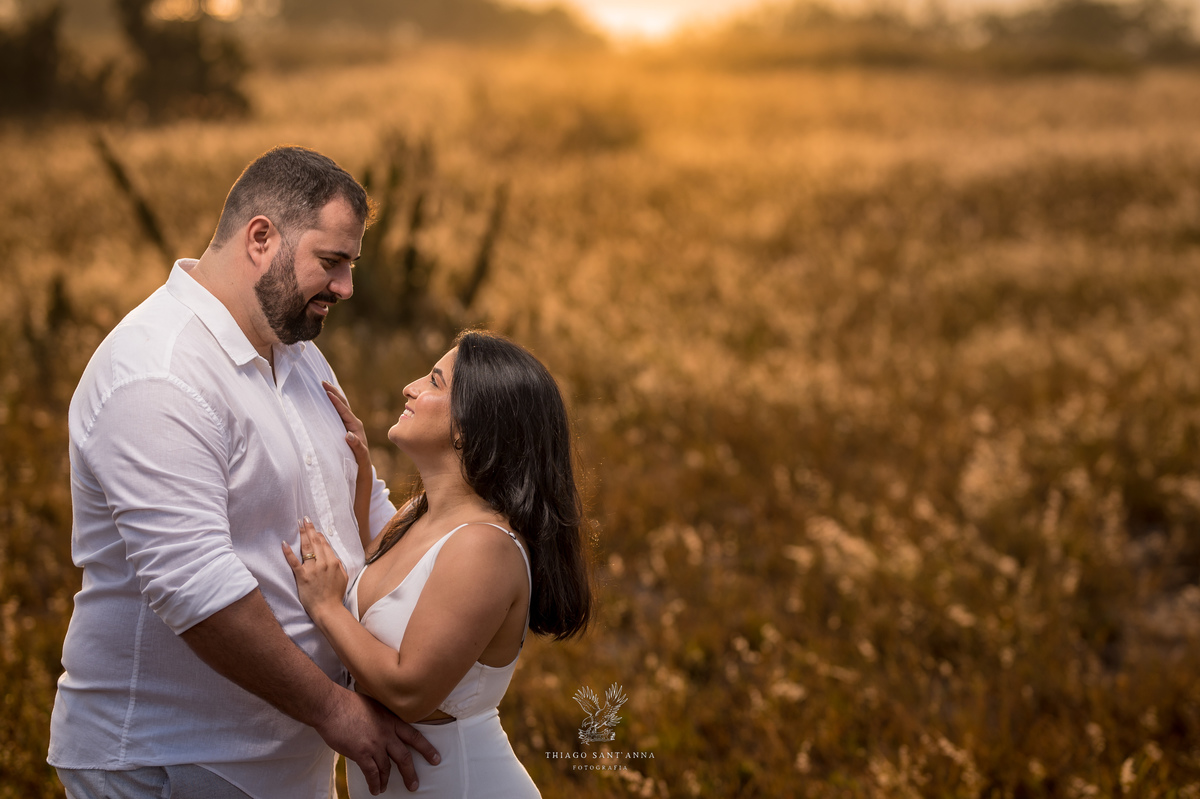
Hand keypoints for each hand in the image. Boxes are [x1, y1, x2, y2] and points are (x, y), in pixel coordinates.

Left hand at [283, 517, 348, 619]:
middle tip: (305, 518)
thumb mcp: (343, 578)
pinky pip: (294, 562)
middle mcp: (324, 563)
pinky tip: (284, 543)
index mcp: (334, 562)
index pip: (325, 544)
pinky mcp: (303, 576)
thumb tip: (334, 558)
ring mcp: (313, 569)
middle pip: (315, 542)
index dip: (319, 535)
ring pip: (307, 548)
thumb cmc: (335, 596)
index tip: (314, 529)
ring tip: (298, 524)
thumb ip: (339, 565)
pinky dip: (288, 552)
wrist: (329, 610)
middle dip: (310, 529)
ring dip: (302, 534)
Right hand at [316, 689, 440, 794]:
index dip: (426, 749)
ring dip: (387, 780)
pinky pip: (371, 773)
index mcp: (392, 720)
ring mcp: (375, 744)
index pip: (414, 736)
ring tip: (385, 787)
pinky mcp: (361, 753)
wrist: (332, 706)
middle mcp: (387, 733)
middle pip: (404, 757)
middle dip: (411, 773)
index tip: (435, 758)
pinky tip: (375, 789)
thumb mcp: (375, 705)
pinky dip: (374, 783)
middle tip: (414, 785)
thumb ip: (383, 718)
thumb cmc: (349, 703)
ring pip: (387, 768)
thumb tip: (385, 727)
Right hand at [323, 381, 369, 464]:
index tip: (327, 392)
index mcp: (356, 426)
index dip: (336, 401)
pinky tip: (328, 398)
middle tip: (323, 381)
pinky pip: (338, 412)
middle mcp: (354, 422)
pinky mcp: (345, 427)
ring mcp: (349, 424)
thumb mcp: (360, 455)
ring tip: (325, 385)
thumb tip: (349, 434)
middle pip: (343, 404)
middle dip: (334, 392)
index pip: (344, 411)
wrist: (362, 467)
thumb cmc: (360, 461)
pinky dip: (333, 404)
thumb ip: (356, 446)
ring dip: (333, 395)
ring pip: (341, 406)